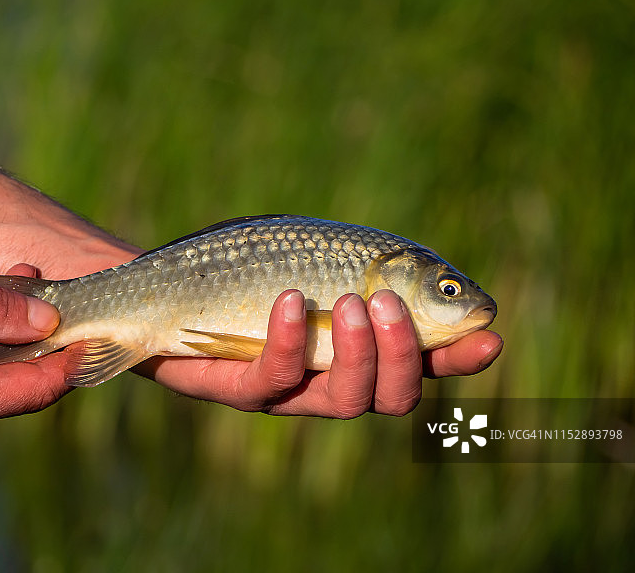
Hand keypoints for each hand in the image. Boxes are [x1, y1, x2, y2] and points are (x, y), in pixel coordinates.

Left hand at [136, 289, 502, 417]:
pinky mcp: (239, 387)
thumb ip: (358, 266)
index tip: (489, 335)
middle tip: (390, 304)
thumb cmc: (245, 267)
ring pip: (344, 400)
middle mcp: (330, 379)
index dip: (458, 359)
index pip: (421, 365)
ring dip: (360, 352)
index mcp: (358, 351)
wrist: (166, 288)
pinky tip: (288, 300)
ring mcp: (288, 390)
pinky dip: (289, 338)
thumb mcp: (310, 256)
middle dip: (405, 353)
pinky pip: (274, 377)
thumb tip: (404, 270)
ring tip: (355, 301)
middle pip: (392, 395)